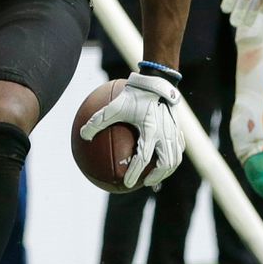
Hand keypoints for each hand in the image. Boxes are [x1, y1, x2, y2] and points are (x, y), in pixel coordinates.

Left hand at [80, 71, 185, 189]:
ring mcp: (174, 132)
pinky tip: (164, 160)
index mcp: (150, 129)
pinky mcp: (178, 129)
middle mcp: (165, 133)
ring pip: (175, 158)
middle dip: (156, 176)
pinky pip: (179, 148)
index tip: (127, 182)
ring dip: (166, 170)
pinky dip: (173, 158)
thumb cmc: (135, 94)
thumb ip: (98, 120)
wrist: (157, 81)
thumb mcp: (114, 106)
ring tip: (155, 176)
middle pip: (166, 163)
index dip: (136, 172)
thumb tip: (82, 135)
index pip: (144, 157)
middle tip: (144, 182)